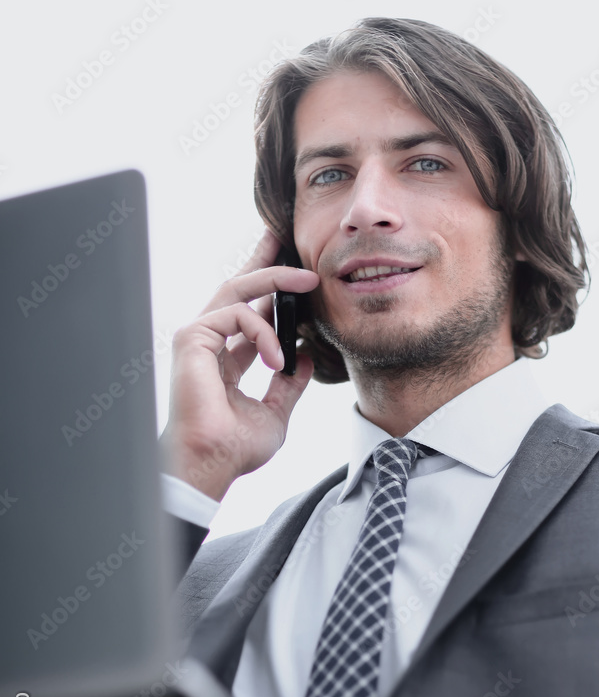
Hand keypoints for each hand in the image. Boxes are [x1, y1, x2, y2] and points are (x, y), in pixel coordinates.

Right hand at [159, 230, 320, 499]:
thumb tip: (304, 356)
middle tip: (284, 233)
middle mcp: (209, 343)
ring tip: (309, 282)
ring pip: (237, 290)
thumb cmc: (234, 447)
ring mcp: (198, 338)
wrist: (212, 463)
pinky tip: (277, 358)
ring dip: (275, 279)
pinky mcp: (192, 338)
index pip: (249, 314)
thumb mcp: (276, 412)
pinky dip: (263, 332)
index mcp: (225, 359)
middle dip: (264, 259)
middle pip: (237, 288)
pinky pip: (236, 314)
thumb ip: (288, 384)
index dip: (269, 289)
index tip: (292, 270)